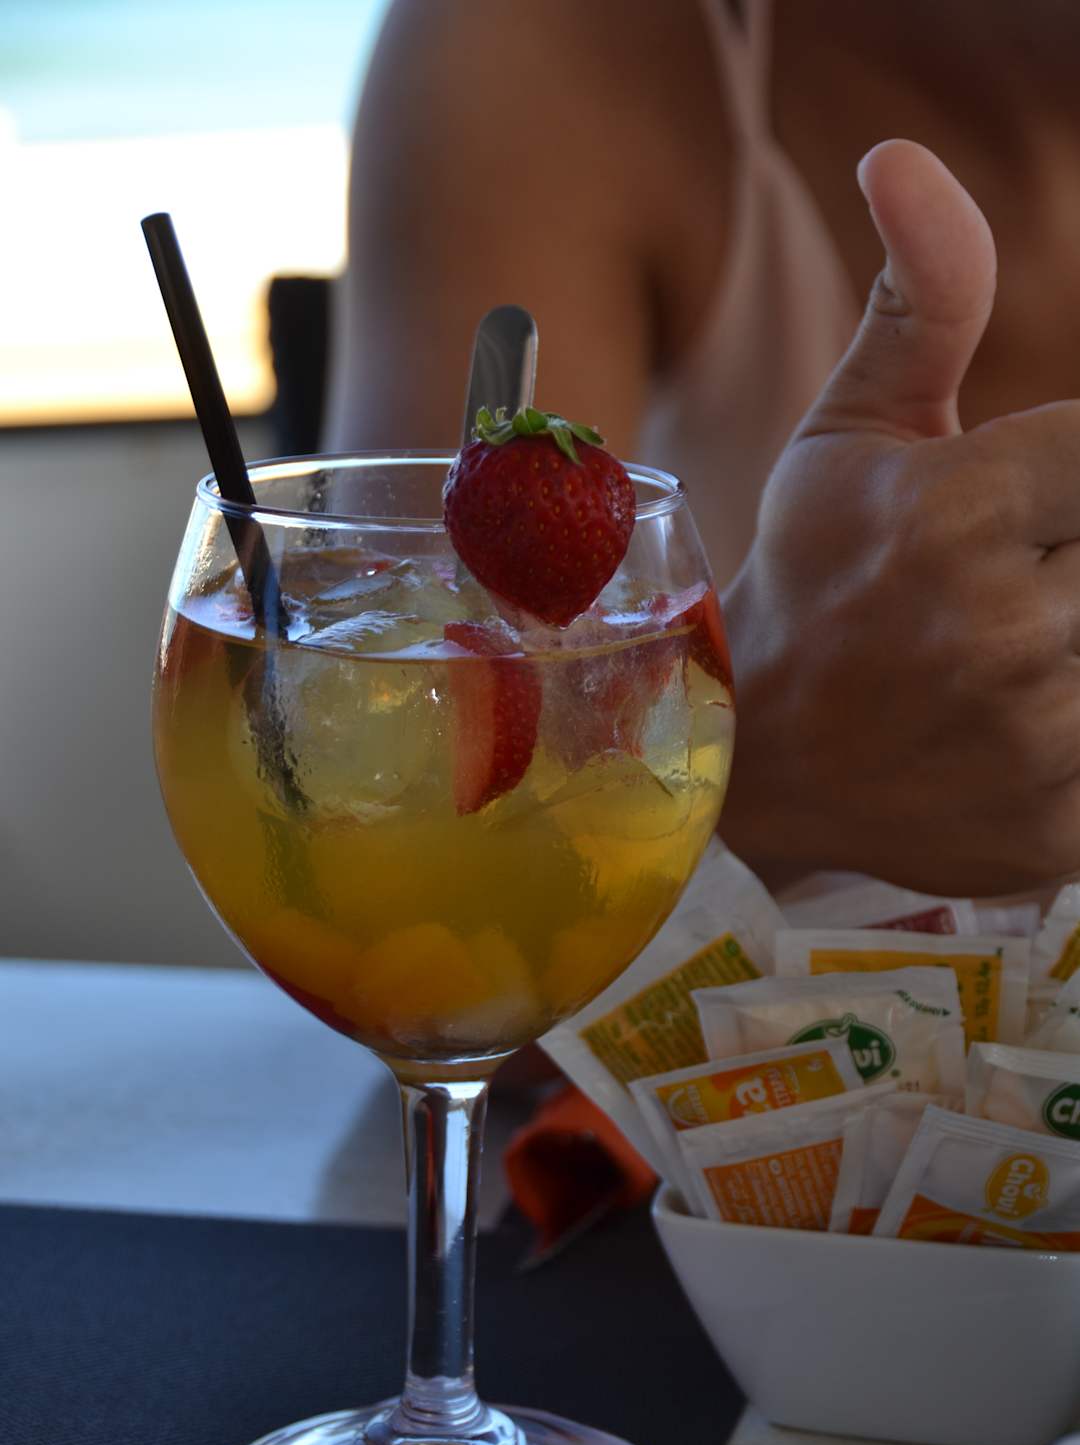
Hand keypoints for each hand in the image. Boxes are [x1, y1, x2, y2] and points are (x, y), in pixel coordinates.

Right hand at [720, 139, 1079, 895]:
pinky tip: (1022, 718)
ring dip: (1075, 636)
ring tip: (1014, 641)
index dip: (1066, 481)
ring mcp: (1036, 742)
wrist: (752, 761)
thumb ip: (922, 296)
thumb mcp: (850, 431)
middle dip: (1067, 559)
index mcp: (956, 512)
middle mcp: (1001, 630)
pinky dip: (1079, 723)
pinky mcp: (1058, 828)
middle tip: (1009, 581)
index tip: (1021, 514)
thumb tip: (900, 152)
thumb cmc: (809, 578)